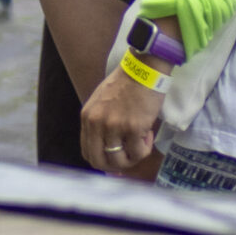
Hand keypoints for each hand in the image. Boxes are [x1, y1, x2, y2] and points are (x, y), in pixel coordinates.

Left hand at [79, 64, 164, 179]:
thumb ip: (100, 123)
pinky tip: (148, 133)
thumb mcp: (102, 102)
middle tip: (129, 158)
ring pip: (119, 162)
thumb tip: (108, 149)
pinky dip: (145, 149)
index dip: (102, 161)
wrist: (144, 68)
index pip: (87, 152)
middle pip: (99, 162)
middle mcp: (97, 123)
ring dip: (132, 158)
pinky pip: (138, 153)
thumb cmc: (126, 83)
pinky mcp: (133, 127)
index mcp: (88, 117)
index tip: (115, 158)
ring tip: (140, 142)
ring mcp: (114, 126)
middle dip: (115, 167)